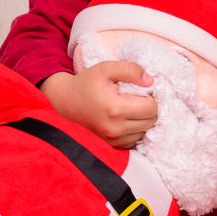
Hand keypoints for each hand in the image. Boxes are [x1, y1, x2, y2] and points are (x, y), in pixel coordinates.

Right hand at [41, 61, 157, 148]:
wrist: (65, 102)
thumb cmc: (87, 83)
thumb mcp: (106, 68)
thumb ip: (130, 70)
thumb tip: (150, 81)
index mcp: (114, 110)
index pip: (151, 108)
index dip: (149, 97)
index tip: (139, 91)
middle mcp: (114, 129)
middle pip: (151, 121)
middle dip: (148, 108)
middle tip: (135, 99)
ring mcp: (112, 140)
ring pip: (144, 131)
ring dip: (142, 120)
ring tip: (128, 109)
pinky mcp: (111, 146)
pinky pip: (135, 140)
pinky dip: (134, 130)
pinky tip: (125, 119)